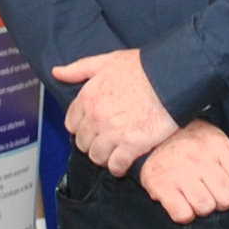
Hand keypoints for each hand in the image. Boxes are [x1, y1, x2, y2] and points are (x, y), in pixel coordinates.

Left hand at [51, 49, 176, 173]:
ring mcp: (113, 133)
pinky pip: (116, 166)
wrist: (171, 78)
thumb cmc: (142, 67)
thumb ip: (78, 69)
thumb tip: (57, 72)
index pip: (72, 123)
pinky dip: (118, 168)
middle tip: (105, 140)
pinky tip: (123, 163)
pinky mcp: (132, 145)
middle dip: (92, 142)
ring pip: (97, 156)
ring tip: (114, 152)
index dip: (82, 127)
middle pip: (83, 143)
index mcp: (88, 98)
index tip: (91, 128)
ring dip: (104, 156)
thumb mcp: (106, 61)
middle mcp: (96, 117)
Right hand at [138, 119, 228, 223]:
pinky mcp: (160, 185)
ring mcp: (178, 172)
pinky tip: (179, 200)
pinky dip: (183, 213)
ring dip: (201, 207)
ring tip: (192, 194)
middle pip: (227, 199)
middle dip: (221, 200)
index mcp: (217, 145)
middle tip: (208, 191)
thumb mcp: (217, 145)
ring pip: (205, 208)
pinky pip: (183, 215)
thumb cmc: (188, 142)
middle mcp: (199, 157)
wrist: (148, 138)